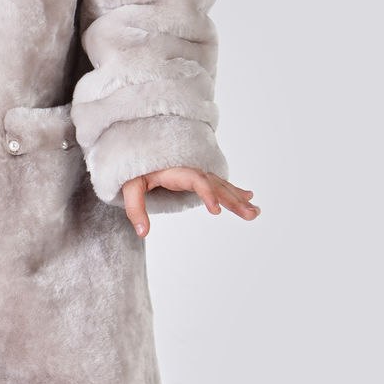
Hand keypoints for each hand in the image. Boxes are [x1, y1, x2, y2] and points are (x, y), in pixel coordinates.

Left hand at [121, 168, 259, 237]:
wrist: (135, 150)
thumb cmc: (132, 169)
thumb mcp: (128, 187)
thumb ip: (135, 208)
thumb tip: (142, 233)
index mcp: (175, 170)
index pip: (196, 180)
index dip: (207, 193)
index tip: (217, 210)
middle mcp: (190, 170)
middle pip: (215, 184)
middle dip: (233, 200)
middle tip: (249, 214)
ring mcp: (196, 173)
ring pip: (221, 185)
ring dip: (239, 198)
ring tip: (254, 212)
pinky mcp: (198, 177)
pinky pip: (220, 184)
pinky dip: (235, 191)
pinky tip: (249, 198)